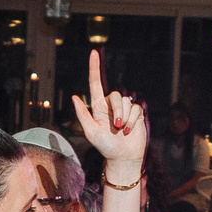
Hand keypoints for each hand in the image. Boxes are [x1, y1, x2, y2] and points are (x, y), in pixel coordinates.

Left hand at [70, 49, 149, 168]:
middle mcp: (111, 106)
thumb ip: (83, 114)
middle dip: (118, 110)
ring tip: (122, 131)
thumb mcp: (90, 132)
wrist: (122, 158)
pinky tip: (129, 131)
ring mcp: (124, 110)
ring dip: (125, 118)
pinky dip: (132, 121)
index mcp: (98, 107)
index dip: (94, 68)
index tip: (94, 53)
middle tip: (117, 127)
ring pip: (127, 102)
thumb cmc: (105, 147)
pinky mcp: (136, 114)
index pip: (95, 84)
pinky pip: (136, 109)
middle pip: (116, 96)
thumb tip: (74, 96)